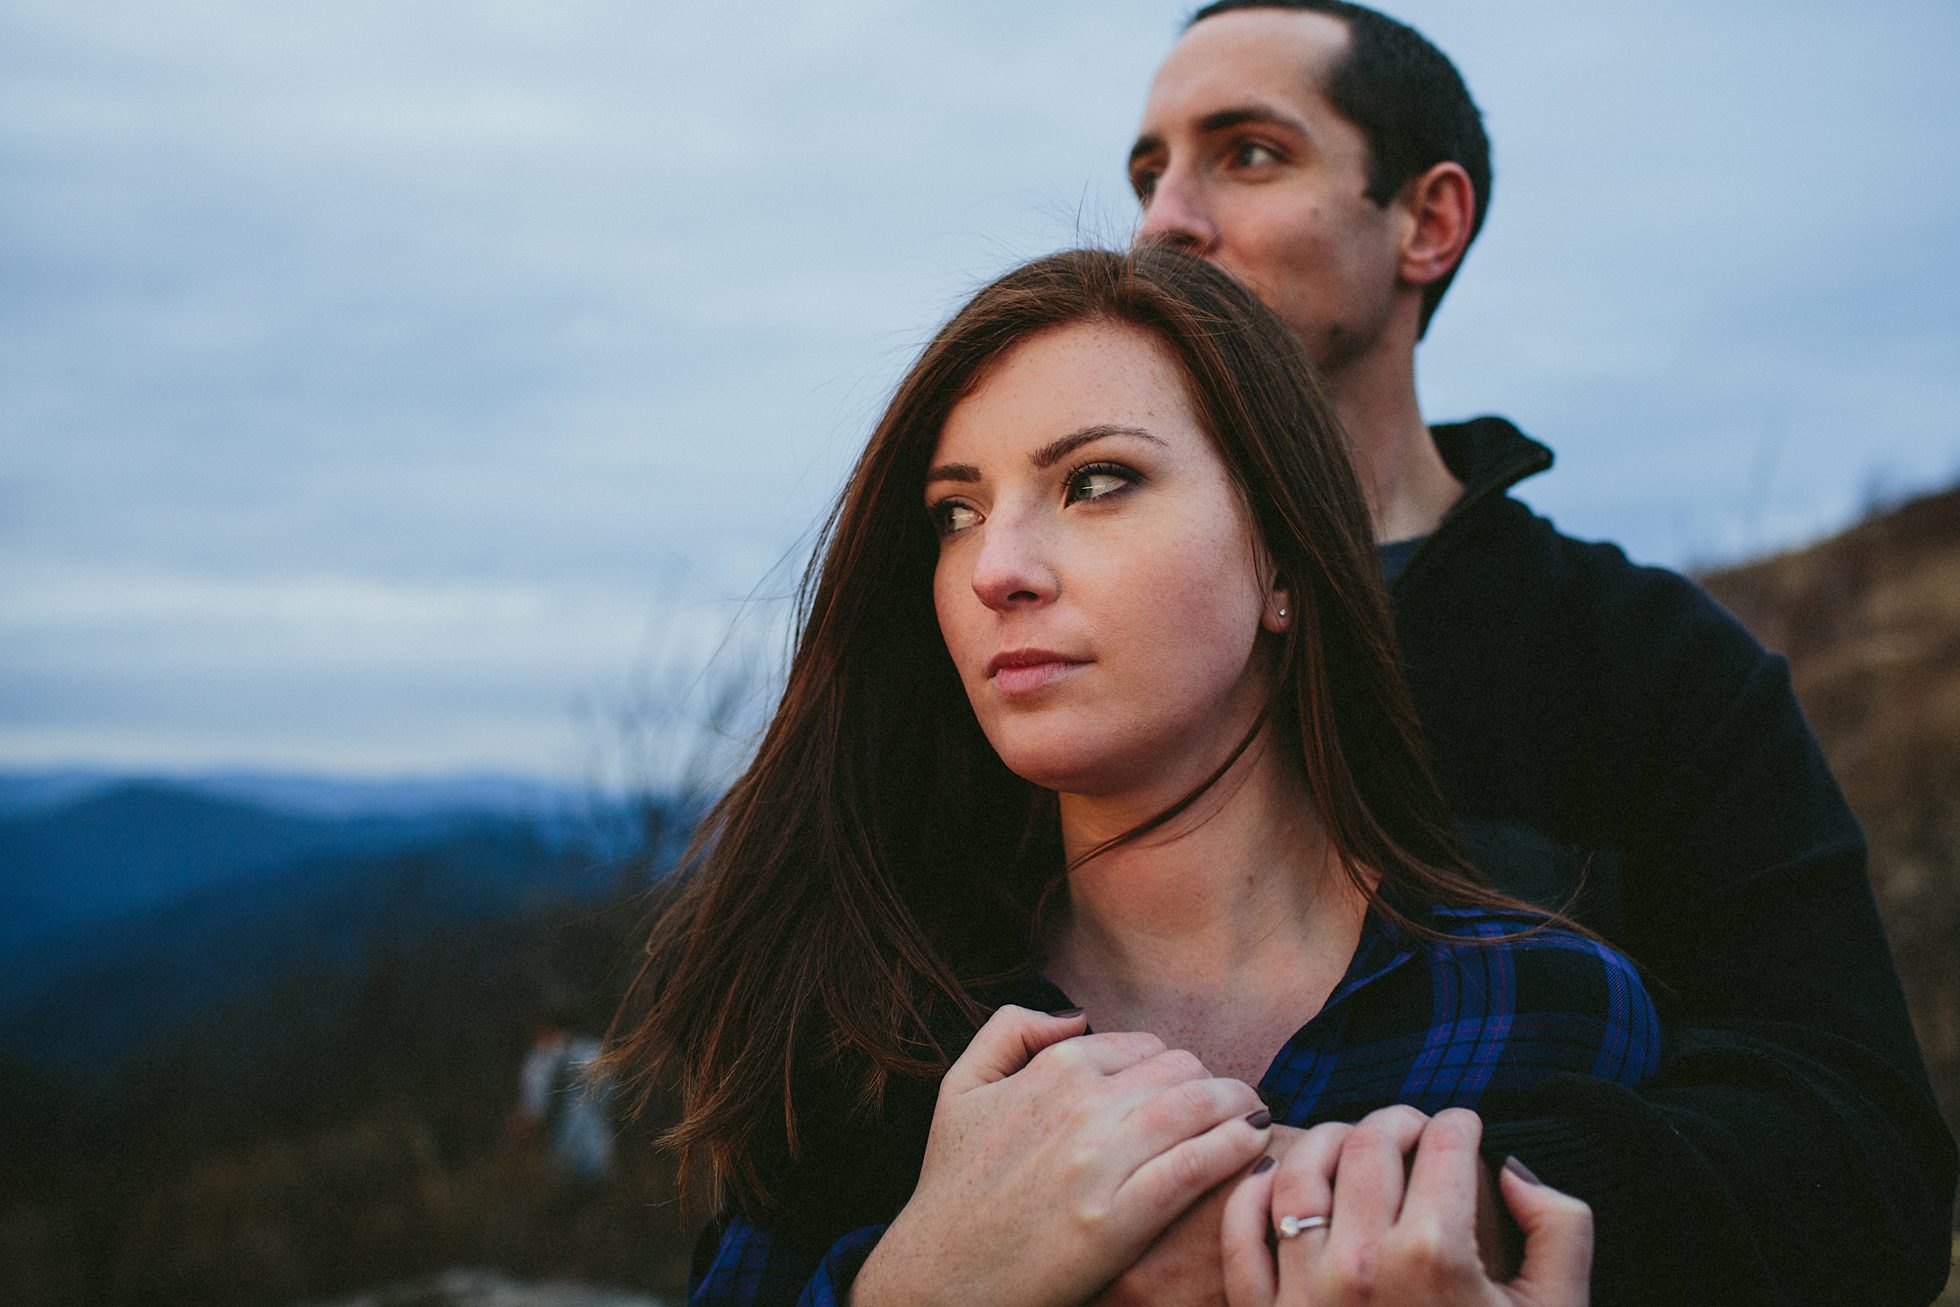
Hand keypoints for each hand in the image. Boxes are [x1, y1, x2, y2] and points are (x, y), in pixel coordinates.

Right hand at [852, 1005, 1271, 1306]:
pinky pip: (1196, 1166)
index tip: (1188, 1085)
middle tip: (1231, 1102)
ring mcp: (1100, 1162)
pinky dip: (1235, 1148)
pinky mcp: (1118, 1218)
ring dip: (1238, 1105)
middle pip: (1180, 1070)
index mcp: (1052, 1070)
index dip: (1172, 1065)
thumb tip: (1076, 1017)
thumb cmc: (951, 1184)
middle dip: (1211, 1082)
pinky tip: (1254, 1144)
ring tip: (1255, 1115)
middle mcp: (1080, 1106)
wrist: (940, 1274)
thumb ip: (1010, 1029)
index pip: (1144, 1046)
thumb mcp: (960, 1086)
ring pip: (1198, 1108)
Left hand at [1220, 1106, 1592, 1306]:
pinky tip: (1282, 1177)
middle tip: (1415, 1129)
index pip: (1443, 1144)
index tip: (1463, 1125)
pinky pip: (1243, 1227)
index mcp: (1436, 1257)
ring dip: (1328, 1139)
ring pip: (1300, 1170)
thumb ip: (1559, 1227)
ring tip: (1354, 1143)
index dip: (1460, 1123)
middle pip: (1370, 1144)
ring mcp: (1303, 1290)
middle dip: (1399, 1122)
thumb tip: (1512, 1167)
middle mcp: (1362, 1265)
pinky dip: (1256, 1189)